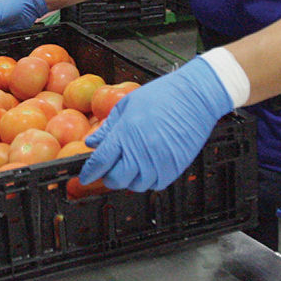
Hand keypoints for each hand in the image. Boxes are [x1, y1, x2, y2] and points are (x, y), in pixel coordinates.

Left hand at [78, 56, 233, 192]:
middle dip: (109, 177)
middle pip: (117, 179)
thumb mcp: (127, 105)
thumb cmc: (162, 95)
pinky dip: (149, 180)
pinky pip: (157, 184)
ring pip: (136, 185)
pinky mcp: (175, 166)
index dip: (89, 172)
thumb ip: (108, 128)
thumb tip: (91, 143)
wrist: (195, 96)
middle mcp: (142, 150)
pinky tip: (148, 167)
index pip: (100, 161)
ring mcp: (160, 161)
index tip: (85, 176)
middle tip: (110, 169)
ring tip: (131, 165)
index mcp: (126, 133)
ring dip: (129, 179)